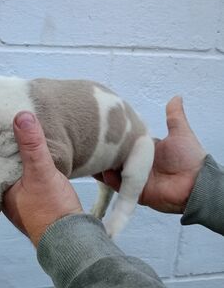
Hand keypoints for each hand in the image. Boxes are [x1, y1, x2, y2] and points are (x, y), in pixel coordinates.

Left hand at [0, 112, 82, 245]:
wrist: (71, 239)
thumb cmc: (52, 211)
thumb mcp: (42, 172)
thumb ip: (32, 145)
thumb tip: (22, 116)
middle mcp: (3, 194)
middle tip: (2, 122)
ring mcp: (18, 199)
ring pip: (9, 172)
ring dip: (12, 157)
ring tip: (17, 136)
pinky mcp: (33, 201)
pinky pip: (23, 178)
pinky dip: (24, 166)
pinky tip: (33, 159)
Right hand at [95, 96, 205, 213]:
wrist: (195, 184)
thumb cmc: (189, 158)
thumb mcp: (180, 133)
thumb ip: (174, 117)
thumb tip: (176, 96)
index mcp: (144, 151)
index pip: (124, 142)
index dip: (114, 137)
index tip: (101, 128)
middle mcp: (137, 164)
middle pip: (115, 157)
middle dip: (104, 151)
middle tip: (91, 141)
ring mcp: (134, 178)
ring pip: (112, 171)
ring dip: (102, 164)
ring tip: (91, 155)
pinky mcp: (134, 191)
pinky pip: (117, 185)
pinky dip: (108, 179)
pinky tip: (100, 170)